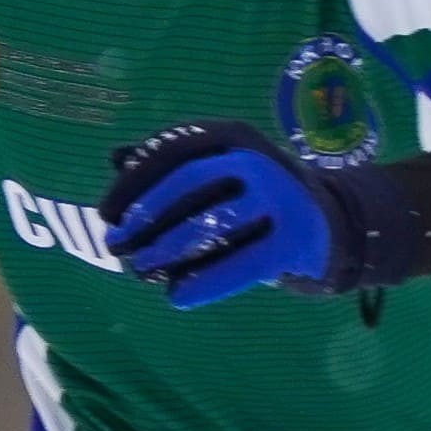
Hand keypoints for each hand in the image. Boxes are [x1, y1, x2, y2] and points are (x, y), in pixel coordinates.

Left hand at [100, 121, 366, 308]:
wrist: (324, 224)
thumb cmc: (250, 196)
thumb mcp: (216, 169)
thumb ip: (170, 164)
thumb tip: (116, 158)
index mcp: (232, 134)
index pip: (173, 149)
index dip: (133, 182)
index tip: (106, 213)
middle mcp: (257, 158)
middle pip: (188, 181)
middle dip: (145, 216)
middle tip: (116, 244)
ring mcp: (280, 197)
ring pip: (212, 222)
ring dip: (168, 249)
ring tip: (140, 271)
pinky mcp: (294, 240)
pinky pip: (244, 264)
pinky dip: (206, 282)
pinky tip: (176, 296)